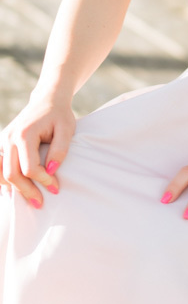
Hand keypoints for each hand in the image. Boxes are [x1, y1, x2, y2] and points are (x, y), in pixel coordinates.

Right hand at [0, 92, 74, 208]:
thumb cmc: (59, 115)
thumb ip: (60, 150)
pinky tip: (12, 192)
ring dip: (13, 189)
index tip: (56, 187)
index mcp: (25, 134)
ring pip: (1, 172)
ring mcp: (3, 141)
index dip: (43, 180)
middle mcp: (9, 138)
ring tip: (27, 200)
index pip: (29, 168)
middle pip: (11, 174)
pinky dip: (3, 180)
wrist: (47, 100)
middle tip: (40, 203)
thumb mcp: (66, 129)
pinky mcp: (3, 143)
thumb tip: (51, 171)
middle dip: (26, 191)